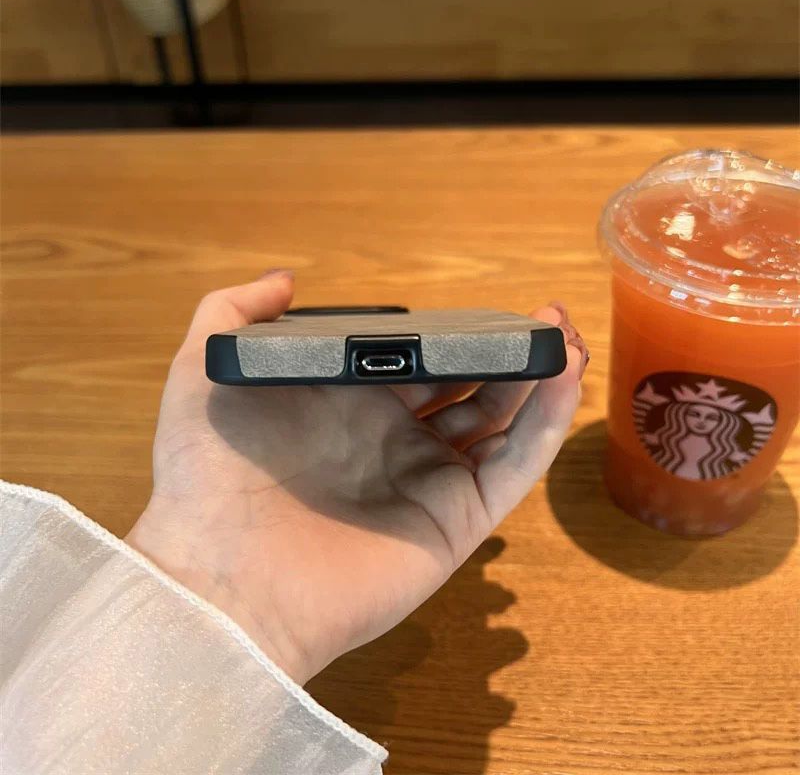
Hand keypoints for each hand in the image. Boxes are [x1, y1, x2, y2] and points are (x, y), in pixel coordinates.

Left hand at [127, 271, 586, 682]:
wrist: (221, 580)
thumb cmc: (207, 474)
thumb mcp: (201, 372)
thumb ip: (232, 313)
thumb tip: (286, 280)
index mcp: (352, 406)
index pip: (421, 365)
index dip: (456, 336)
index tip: (488, 307)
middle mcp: (398, 441)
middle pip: (472, 391)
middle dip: (510, 354)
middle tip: (544, 319)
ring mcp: (430, 481)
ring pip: (503, 425)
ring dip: (539, 380)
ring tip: (565, 337)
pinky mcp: (457, 520)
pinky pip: (514, 467)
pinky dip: (546, 423)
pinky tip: (564, 376)